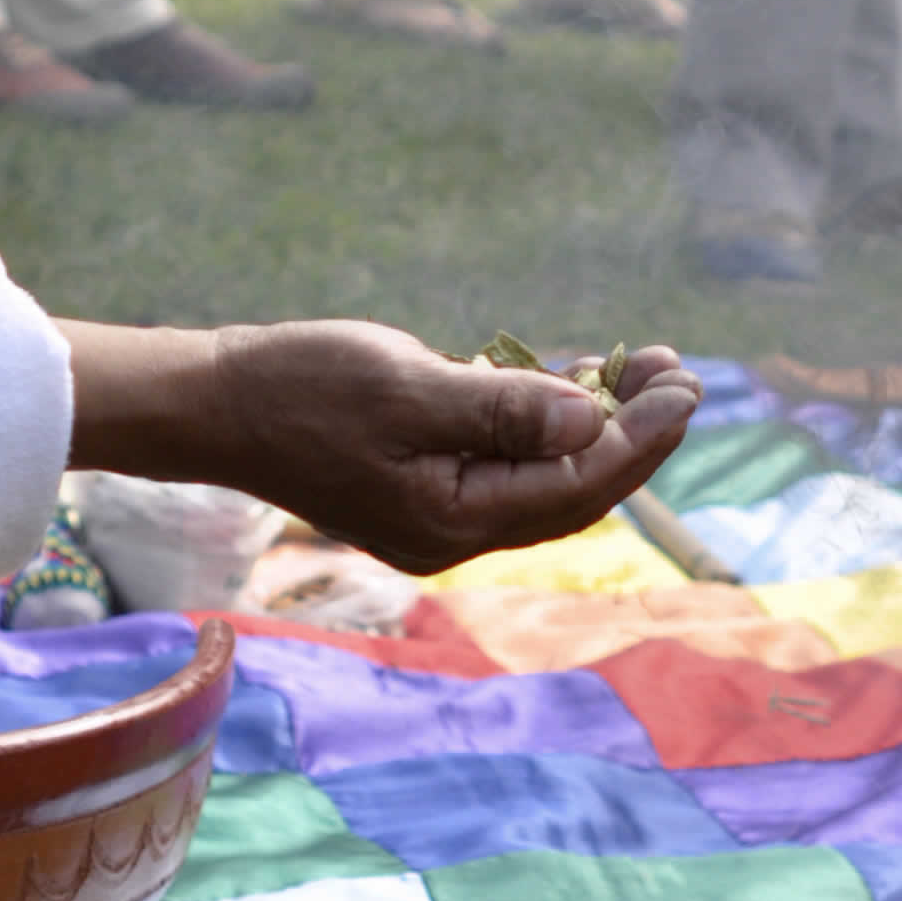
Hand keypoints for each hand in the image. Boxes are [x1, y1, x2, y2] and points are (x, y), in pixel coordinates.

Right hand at [208, 324, 700, 572]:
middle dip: (633, 432)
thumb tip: (592, 422)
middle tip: (679, 371)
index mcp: (455, 520)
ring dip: (595, 424)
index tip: (685, 384)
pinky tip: (571, 381)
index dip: (641, 436)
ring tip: (643, 367)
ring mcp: (437, 514)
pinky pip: (507, 464)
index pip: (578, 485)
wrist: (216, 403)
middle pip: (573, 491)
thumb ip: (504, 409)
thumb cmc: (301, 387)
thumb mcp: (409, 386)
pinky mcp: (422, 486)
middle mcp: (454, 533)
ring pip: (544, 478)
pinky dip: (545, 425)